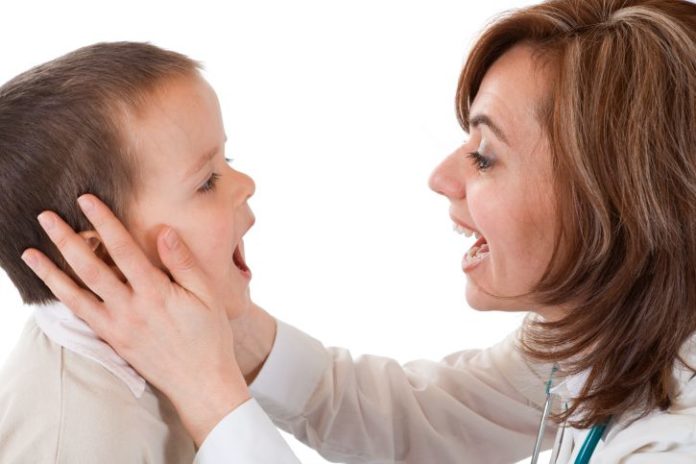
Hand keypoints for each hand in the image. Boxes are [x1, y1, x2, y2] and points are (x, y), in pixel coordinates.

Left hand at [22, 194, 251, 445]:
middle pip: (90, 268)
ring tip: (30, 253)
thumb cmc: (209, 335)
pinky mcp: (112, 340)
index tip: (86, 200)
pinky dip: (63, 300)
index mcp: (156, 293)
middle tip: (46, 218)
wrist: (200, 382)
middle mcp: (131, 309)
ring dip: (50, 272)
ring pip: (76, 295)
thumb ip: (183, 262)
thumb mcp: (207, 295)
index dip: (104, 222)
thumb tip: (163, 231)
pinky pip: (81, 317)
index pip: (123, 249)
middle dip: (66, 240)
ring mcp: (117, 327)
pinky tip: (51, 287)